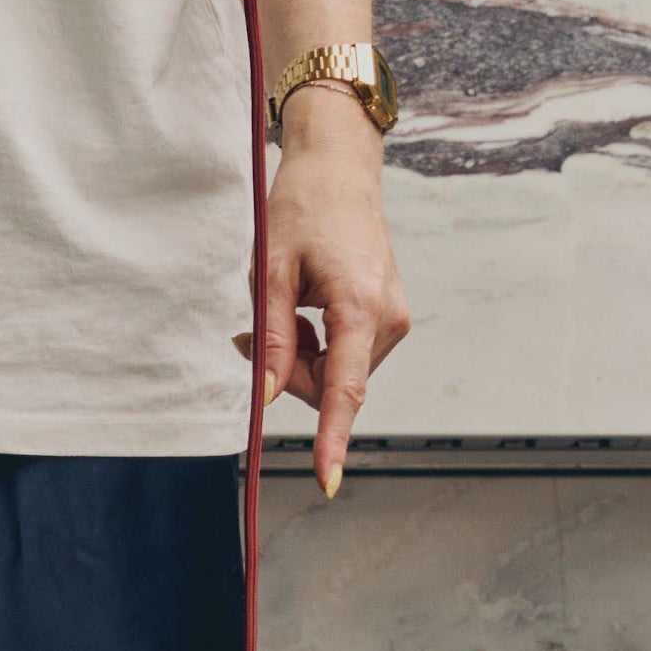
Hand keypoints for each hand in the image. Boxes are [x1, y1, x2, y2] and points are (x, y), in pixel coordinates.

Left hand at [235, 91, 408, 495]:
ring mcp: (393, 320)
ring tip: (288, 305)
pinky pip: (342, 357)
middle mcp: (388, 320)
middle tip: (257, 329)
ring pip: (333, 375)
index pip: (344, 391)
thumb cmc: (302, 210)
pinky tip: (305, 308)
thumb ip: (271, 338)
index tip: (327, 480)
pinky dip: (314, 345)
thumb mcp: (271, 271)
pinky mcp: (387, 318)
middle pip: (328, 386)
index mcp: (361, 307)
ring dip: (299, 355)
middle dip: (288, 370)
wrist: (340, 170)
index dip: (332, 439)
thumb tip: (271, 395)